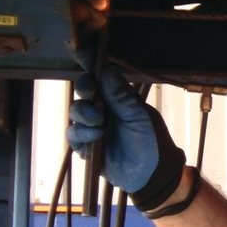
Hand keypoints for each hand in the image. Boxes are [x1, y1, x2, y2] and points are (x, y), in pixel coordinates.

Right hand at [66, 64, 185, 210]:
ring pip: (76, 111)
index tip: (82, 54)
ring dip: (84, 113)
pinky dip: (82, 132)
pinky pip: (74, 134)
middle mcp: (103, 109)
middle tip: (90, 92)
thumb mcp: (139, 115)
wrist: (152, 173)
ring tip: (99, 122)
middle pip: (83, 90)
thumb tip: (105, 69)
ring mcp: (93, 127)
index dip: (90, 64)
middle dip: (84, 87)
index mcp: (118, 98)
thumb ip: (120, 95)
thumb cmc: (152, 140)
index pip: (100, 76)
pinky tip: (96, 135)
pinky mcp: (86, 147)